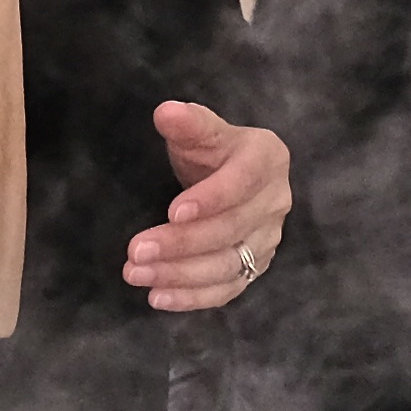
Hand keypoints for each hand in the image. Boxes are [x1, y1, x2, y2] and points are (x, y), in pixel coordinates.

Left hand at [126, 102, 292, 308]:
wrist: (230, 175)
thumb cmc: (212, 151)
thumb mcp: (201, 130)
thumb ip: (188, 123)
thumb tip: (166, 113)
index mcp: (268, 159)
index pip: (242, 183)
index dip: (210, 200)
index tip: (172, 212)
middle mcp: (275, 202)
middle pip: (231, 230)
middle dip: (181, 243)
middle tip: (136, 251)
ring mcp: (268, 239)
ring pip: (228, 265)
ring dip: (180, 274)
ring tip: (136, 274)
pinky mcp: (256, 267)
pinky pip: (227, 289)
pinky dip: (193, 298)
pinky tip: (157, 297)